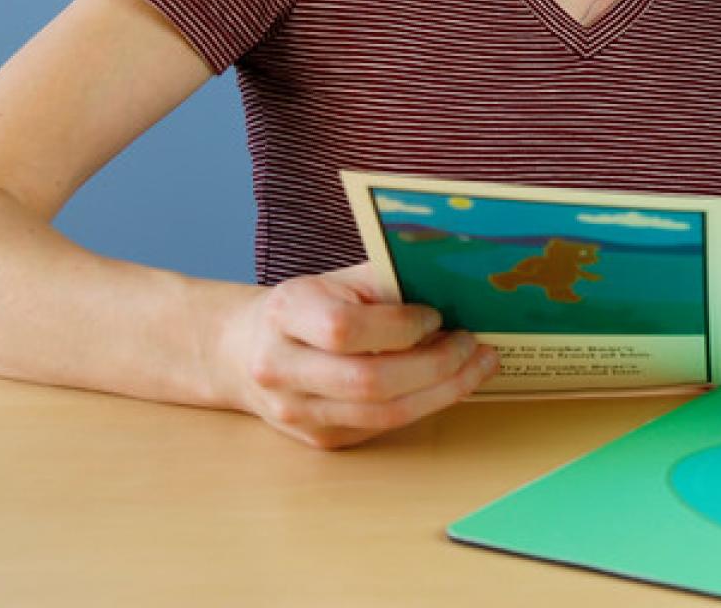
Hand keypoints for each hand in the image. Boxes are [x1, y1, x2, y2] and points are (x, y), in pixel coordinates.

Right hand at [220, 263, 498, 448]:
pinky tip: (448, 384)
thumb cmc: (306, 307)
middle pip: (368, 380)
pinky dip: (423, 404)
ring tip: (476, 368)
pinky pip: (382, 426)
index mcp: (286, 314)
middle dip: (435, 365)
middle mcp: (282, 368)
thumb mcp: (337, 280)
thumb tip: (454, 285)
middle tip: (473, 346)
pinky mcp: (319, 439)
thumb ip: (387, 282)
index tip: (436, 316)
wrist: (244, 351)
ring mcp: (298, 412)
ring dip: (441, 392)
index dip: (399, 327)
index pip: (344, 330)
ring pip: (382, 414)